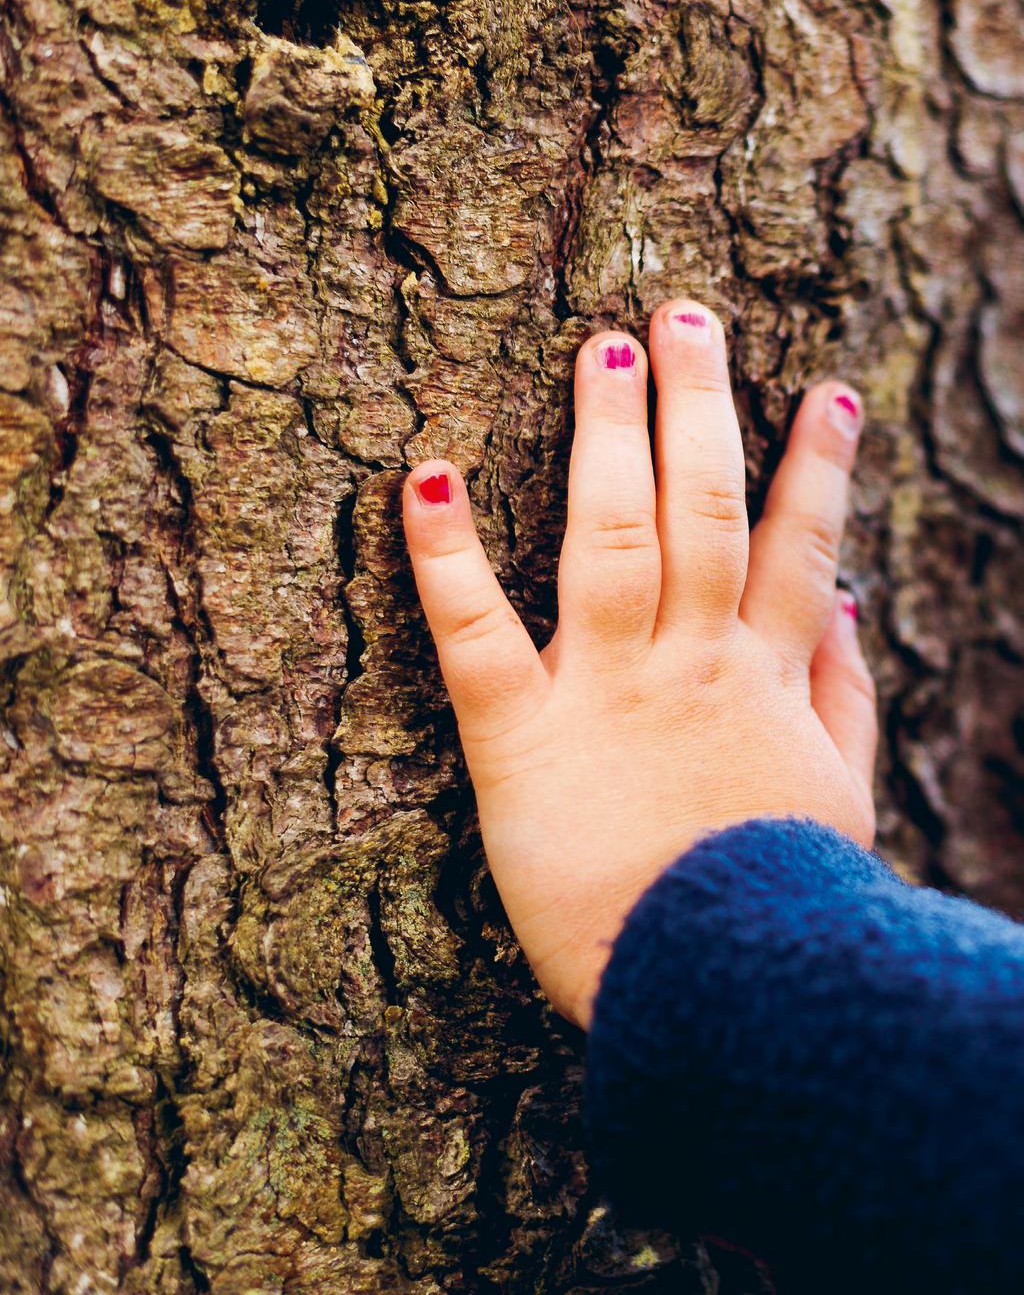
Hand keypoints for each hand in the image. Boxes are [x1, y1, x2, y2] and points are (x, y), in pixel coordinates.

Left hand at [402, 300, 876, 1028]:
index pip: (800, 547)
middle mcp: (692, 661)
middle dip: (701, 406)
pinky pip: (479, 634)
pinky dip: (448, 555)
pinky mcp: (522, 738)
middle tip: (686, 316)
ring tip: (608, 348)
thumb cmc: (774, 902)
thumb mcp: (837, 796)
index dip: (819, 465)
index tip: (829, 392)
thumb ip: (846, 696)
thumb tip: (858, 602)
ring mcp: (608, 690)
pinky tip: (428, 473)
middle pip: (705, 508)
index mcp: (763, 679)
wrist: (720, 999)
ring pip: (614, 535)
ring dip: (611, 435)